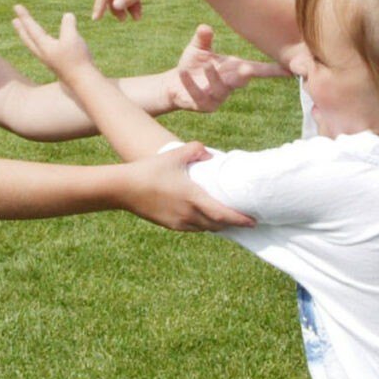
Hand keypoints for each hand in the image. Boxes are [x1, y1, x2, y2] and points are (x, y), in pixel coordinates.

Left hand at [10, 3, 95, 81]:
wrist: (83, 82)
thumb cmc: (77, 59)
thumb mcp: (72, 37)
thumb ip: (68, 24)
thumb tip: (67, 15)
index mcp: (44, 46)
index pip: (31, 28)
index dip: (25, 16)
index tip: (16, 6)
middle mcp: (43, 54)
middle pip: (28, 39)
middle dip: (21, 29)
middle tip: (14, 21)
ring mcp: (50, 61)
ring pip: (35, 46)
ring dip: (28, 37)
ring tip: (26, 32)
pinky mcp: (58, 66)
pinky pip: (44, 51)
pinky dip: (40, 44)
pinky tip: (48, 45)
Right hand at [119, 141, 252, 229]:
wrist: (124, 189)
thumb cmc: (150, 170)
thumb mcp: (174, 155)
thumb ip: (196, 149)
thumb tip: (209, 154)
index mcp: (193, 198)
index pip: (223, 214)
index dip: (240, 220)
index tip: (254, 222)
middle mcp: (188, 214)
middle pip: (218, 225)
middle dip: (232, 223)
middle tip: (244, 219)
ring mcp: (178, 222)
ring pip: (205, 228)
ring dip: (217, 225)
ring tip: (226, 218)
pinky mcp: (170, 225)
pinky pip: (193, 228)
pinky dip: (203, 225)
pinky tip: (204, 218)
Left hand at [163, 23, 288, 112]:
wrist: (174, 84)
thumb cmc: (193, 65)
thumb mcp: (198, 48)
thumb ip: (203, 38)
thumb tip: (204, 27)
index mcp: (235, 69)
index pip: (259, 69)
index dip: (274, 70)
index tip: (290, 69)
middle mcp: (230, 84)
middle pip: (242, 81)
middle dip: (245, 76)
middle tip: (248, 70)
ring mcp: (218, 97)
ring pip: (221, 89)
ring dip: (215, 78)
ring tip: (208, 65)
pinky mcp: (203, 105)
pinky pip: (198, 95)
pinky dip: (190, 83)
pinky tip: (182, 72)